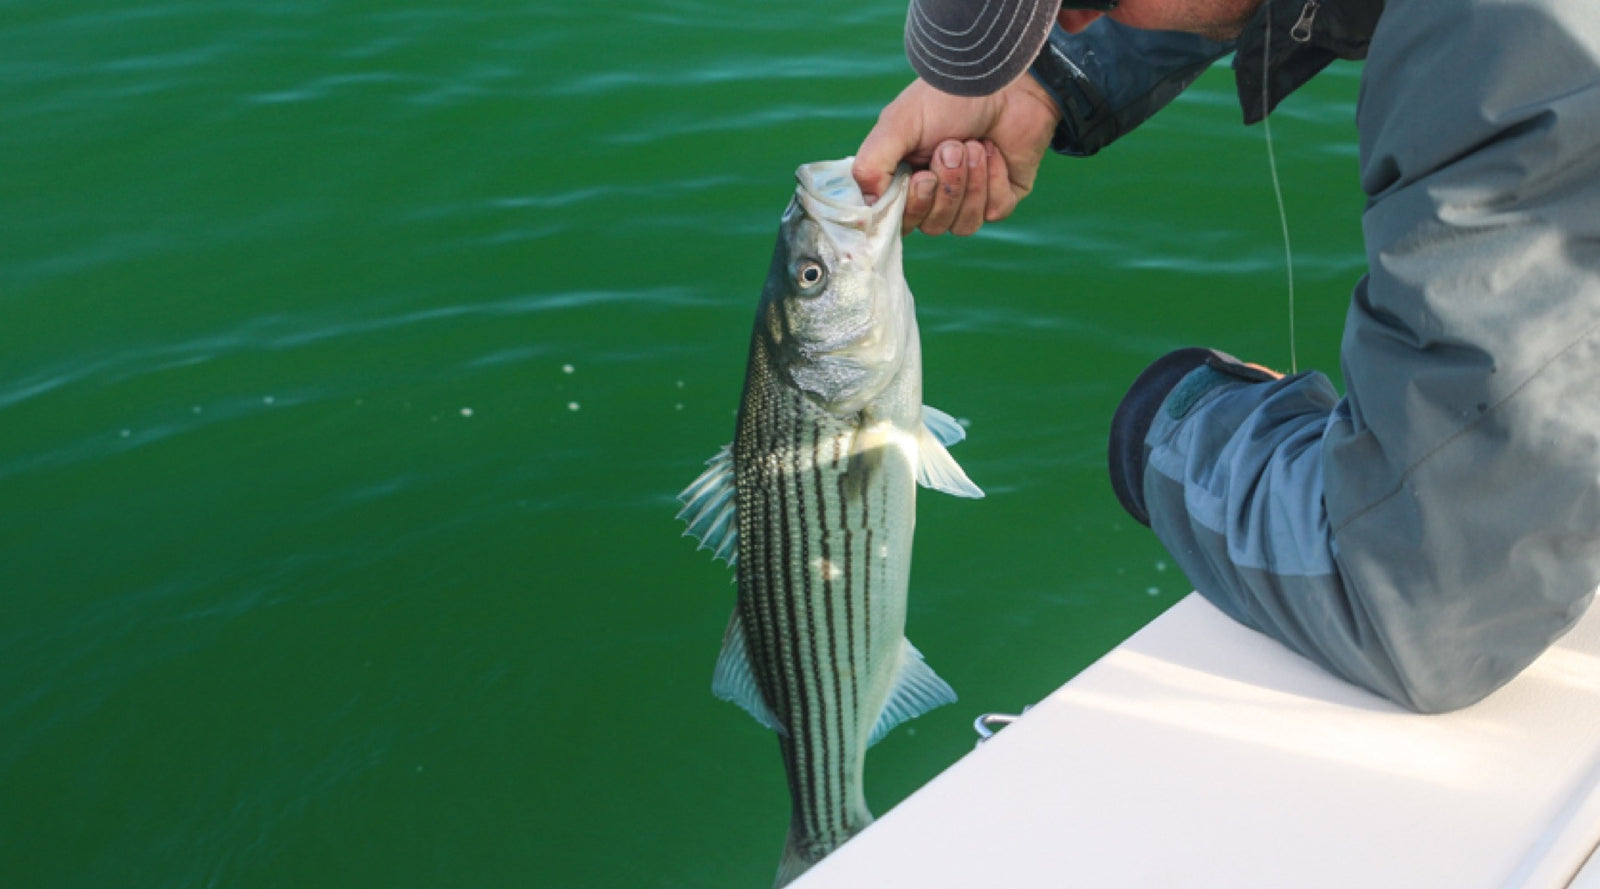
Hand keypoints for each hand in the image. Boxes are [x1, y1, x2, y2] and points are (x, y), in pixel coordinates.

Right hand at [853, 76, 1061, 235]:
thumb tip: (868, 204)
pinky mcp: (1003, 196)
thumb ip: (872, 164)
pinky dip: (994, 179)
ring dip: (970, 183)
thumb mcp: (897, 124)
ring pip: (964, 224)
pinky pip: (995, 211)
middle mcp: (937, 194)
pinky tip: (994, 151)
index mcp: (906, 179)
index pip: (900, 222)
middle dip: (946, 186)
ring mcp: (971, 198)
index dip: (912, 208)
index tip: (921, 177)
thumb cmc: (946, 99)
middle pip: (933, 226)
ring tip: (974, 144)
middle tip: (952, 146)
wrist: (1002, 82)